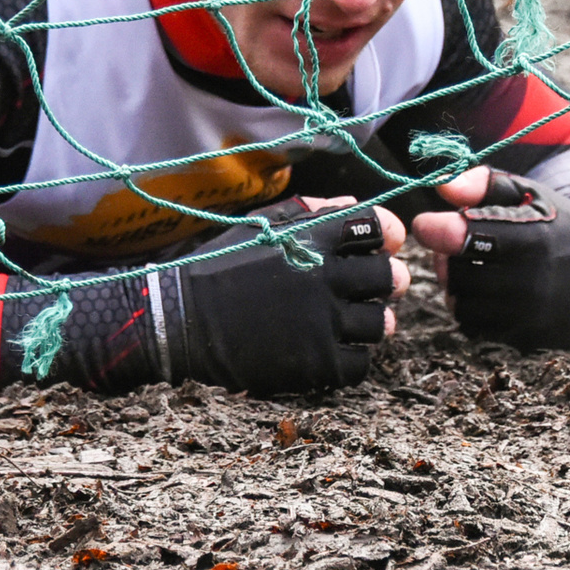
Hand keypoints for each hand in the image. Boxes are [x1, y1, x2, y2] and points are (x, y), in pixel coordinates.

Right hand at [163, 197, 408, 393]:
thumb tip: (357, 205)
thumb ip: (314, 211)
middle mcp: (326, 279)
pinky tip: (332, 348)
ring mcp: (323, 324)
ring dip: (371, 321)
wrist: (180, 319)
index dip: (384, 234)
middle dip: (384, 279)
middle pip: (389, 277)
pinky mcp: (316, 364)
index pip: (378, 227)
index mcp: (315, 238)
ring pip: (380, 323)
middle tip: (369, 286)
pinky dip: (352, 357)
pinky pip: (360, 363)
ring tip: (349, 320)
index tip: (378, 244)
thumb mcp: (263, 224)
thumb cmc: (220, 267)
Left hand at [413, 167, 569, 349]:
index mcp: (531, 237)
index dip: (436, 230)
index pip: (463, 237)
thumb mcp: (532, 195)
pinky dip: (472, 309)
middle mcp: (530, 281)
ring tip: (474, 267)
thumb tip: (443, 189)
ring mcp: (529, 315)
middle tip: (457, 244)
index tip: (427, 224)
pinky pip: (475, 327)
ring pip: (460, 304)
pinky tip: (488, 292)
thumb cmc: (564, 226)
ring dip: (457, 285)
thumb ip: (484, 185)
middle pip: (455, 273)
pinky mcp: (526, 338)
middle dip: (447, 257)